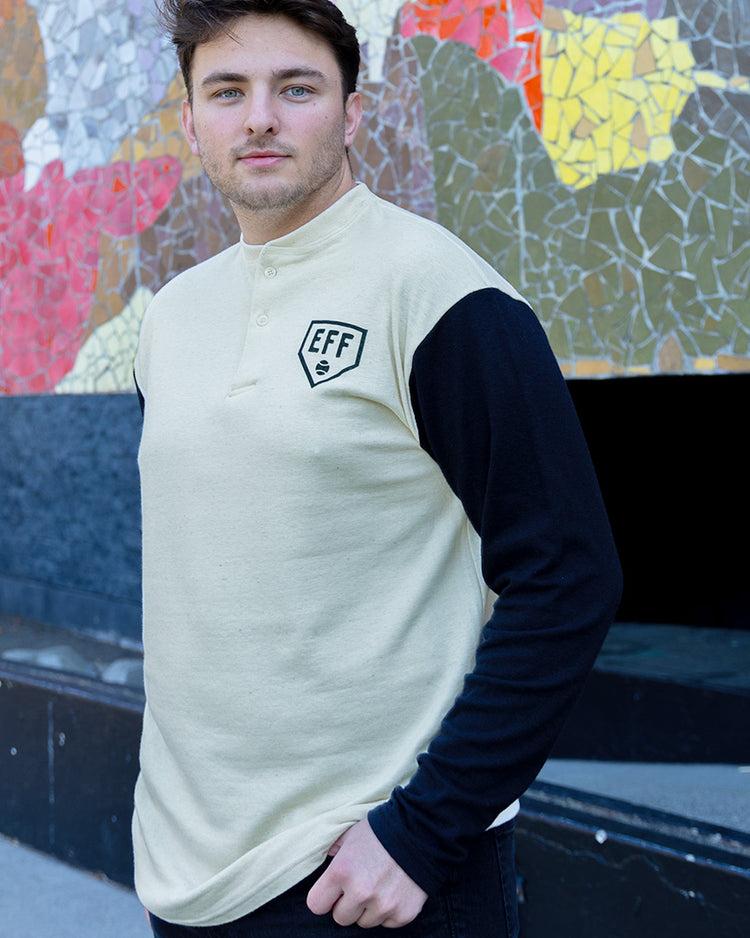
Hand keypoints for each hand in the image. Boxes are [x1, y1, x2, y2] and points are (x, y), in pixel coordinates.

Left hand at [306, 818, 427, 927]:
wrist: (421, 830)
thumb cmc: (382, 830)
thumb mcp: (351, 833)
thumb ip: (334, 848)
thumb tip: (327, 857)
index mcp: (341, 871)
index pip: (316, 905)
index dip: (324, 897)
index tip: (333, 891)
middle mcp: (360, 893)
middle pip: (341, 918)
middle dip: (347, 904)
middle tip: (360, 884)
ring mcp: (383, 906)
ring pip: (365, 922)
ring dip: (369, 908)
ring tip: (380, 884)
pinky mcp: (403, 914)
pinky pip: (387, 923)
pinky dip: (389, 911)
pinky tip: (394, 889)